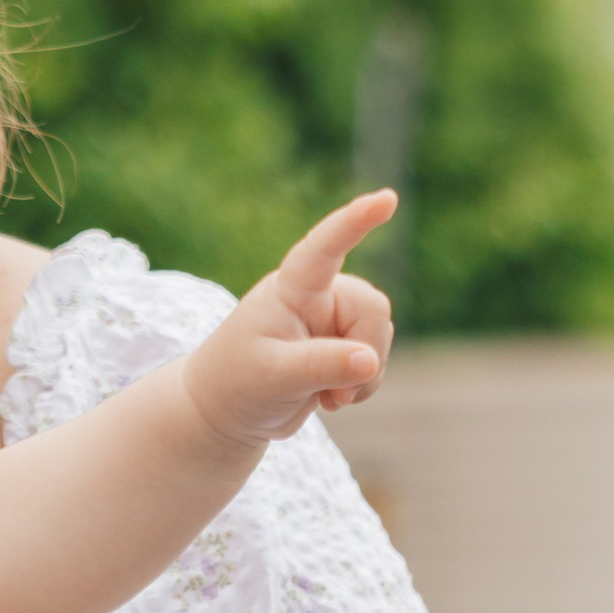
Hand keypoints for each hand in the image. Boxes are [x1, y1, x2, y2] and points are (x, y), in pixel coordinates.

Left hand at [183, 189, 396, 450]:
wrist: (226, 413)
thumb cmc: (236, 384)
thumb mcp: (274, 377)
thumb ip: (322, 366)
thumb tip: (369, 361)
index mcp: (290, 289)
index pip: (324, 249)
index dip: (355, 222)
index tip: (387, 199)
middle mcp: (316, 295)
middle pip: (373, 307)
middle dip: (365, 352)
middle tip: (337, 397)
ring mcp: (331, 319)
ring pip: (380, 334)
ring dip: (363, 375)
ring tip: (327, 398)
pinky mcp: (341, 344)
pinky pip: (376, 358)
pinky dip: (363, 384)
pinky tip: (333, 399)